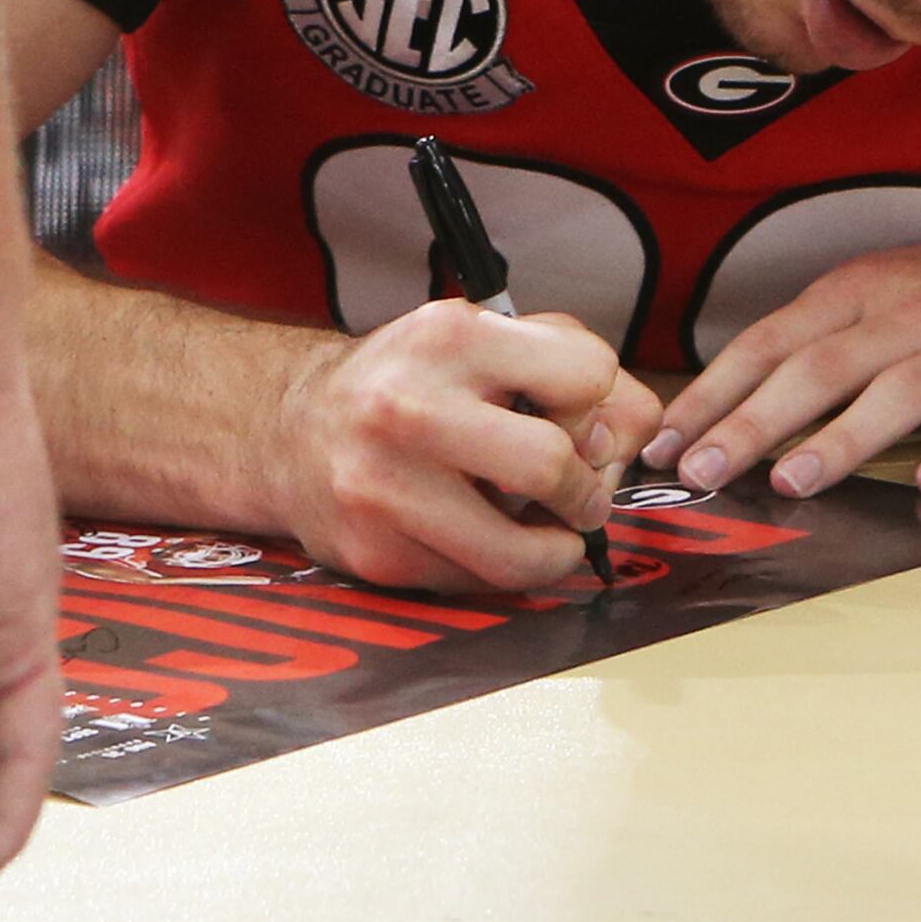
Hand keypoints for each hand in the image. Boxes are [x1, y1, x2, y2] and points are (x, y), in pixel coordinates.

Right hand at [271, 302, 661, 592]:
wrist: (290, 434)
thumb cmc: (413, 386)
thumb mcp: (488, 341)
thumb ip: (575, 368)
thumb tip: (631, 437)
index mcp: (449, 337)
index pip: (589, 373)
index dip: (595, 404)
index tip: (571, 418)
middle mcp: (407, 406)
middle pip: (555, 464)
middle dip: (587, 491)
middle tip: (577, 496)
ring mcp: (385, 487)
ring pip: (524, 552)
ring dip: (557, 550)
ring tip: (547, 532)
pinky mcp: (376, 554)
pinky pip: (480, 584)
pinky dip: (501, 570)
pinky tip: (483, 539)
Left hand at [646, 237, 920, 498]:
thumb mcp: (876, 304)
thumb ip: (808, 353)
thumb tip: (716, 420)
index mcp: (861, 292)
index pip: (773, 342)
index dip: (717, 393)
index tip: (666, 444)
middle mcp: (914, 313)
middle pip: (826, 366)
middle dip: (758, 420)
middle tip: (707, 470)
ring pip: (905, 389)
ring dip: (847, 437)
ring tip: (796, 480)